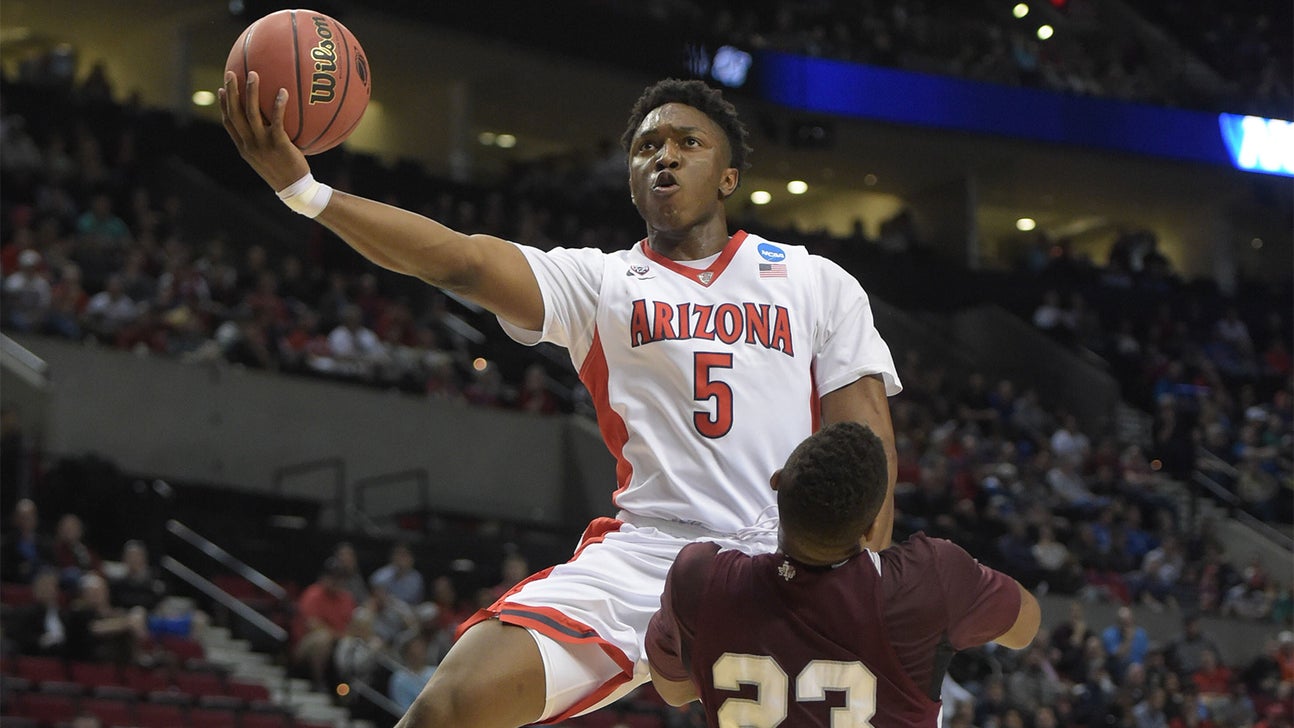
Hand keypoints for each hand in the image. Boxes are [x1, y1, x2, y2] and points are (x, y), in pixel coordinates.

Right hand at [219, 70, 310, 191]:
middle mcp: (249, 145)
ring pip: (251, 114)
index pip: (228, 123)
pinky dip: (278, 106)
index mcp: (244, 148)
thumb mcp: (269, 158)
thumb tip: (271, 125)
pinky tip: (283, 92)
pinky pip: (276, 121)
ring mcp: (262, 145)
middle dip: (231, 92)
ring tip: (254, 74)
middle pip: (234, 114)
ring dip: (251, 92)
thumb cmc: (285, 171)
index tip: (221, 89)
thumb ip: (265, 141)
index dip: (224, 105)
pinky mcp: (278, 144)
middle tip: (231, 73)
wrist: (295, 189)